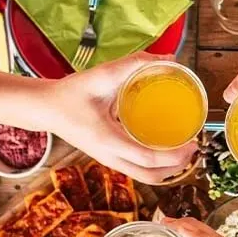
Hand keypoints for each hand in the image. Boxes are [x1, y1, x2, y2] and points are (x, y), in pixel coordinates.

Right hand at [42, 52, 197, 183]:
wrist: (45, 108)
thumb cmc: (70, 93)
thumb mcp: (101, 76)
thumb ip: (133, 65)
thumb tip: (167, 59)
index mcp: (107, 140)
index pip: (148, 158)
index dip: (174, 156)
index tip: (191, 143)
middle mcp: (109, 156)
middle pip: (150, 176)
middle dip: (176, 167)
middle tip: (193, 147)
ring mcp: (108, 160)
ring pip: (144, 177)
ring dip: (167, 171)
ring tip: (183, 152)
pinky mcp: (108, 159)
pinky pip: (137, 171)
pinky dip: (155, 168)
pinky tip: (164, 153)